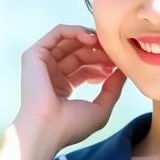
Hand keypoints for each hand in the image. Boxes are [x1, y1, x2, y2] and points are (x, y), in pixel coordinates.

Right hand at [17, 23, 126, 149]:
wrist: (47, 128)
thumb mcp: (101, 108)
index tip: (118, 66)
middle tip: (114, 54)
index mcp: (63, 88)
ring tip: (105, 45)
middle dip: (99, 51)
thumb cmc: (72, 125)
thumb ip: (113, 89)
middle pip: (79, 53)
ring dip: (90, 40)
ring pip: (70, 41)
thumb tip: (124, 70)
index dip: (102, 63)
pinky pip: (58, 33)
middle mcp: (51, 74)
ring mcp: (42, 64)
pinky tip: (91, 39)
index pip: (85, 67)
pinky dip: (75, 31)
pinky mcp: (35, 54)